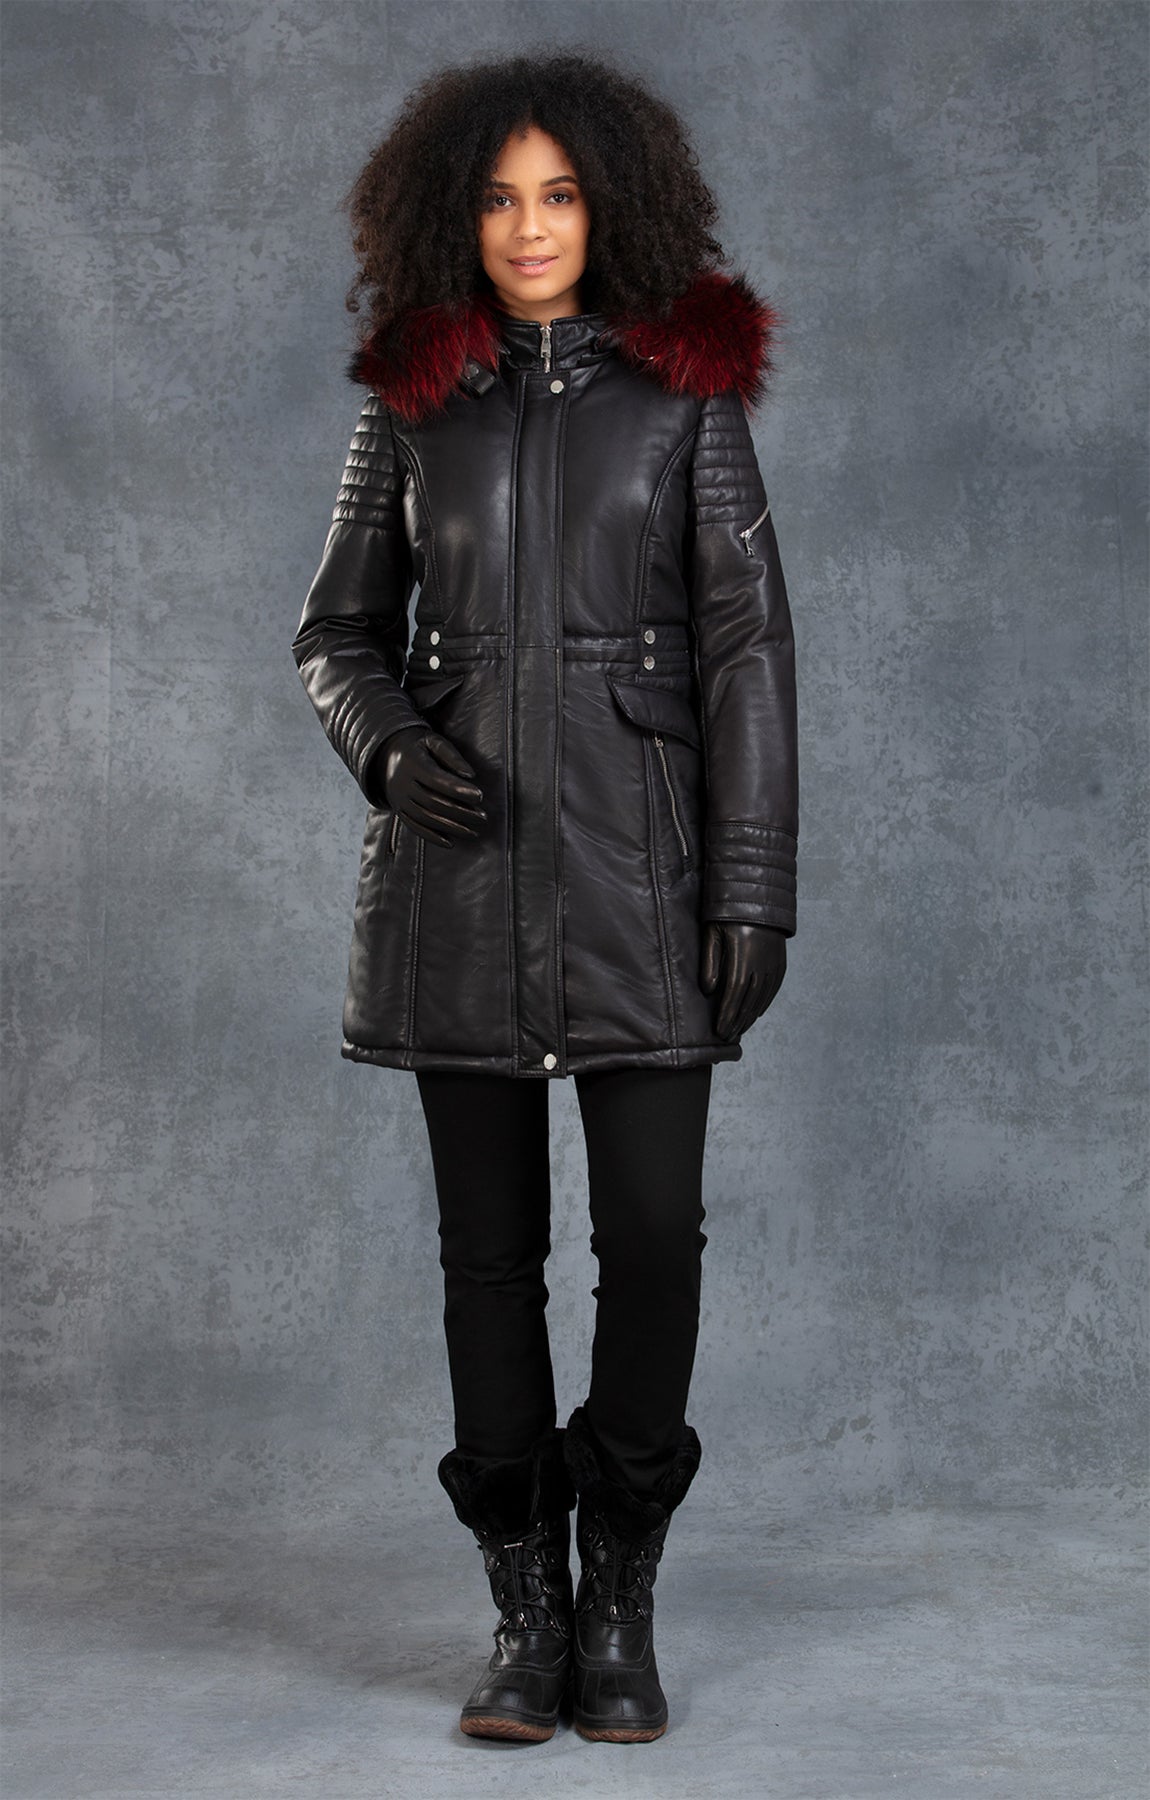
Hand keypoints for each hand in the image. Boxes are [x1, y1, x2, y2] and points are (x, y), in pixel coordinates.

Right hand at [370, 730, 486, 847]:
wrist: (386, 755)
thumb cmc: (418, 746)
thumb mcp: (432, 740)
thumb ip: (451, 755)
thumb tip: (470, 774)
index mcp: (412, 763)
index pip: (437, 780)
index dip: (459, 789)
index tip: (480, 796)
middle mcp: (402, 783)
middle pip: (433, 802)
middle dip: (460, 812)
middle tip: (482, 817)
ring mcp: (399, 800)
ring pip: (425, 818)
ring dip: (451, 827)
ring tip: (473, 832)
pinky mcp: (399, 811)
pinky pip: (415, 827)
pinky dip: (432, 837)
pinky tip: (451, 843)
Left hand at [699, 922, 786, 1039]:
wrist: (758, 895)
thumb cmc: (727, 913)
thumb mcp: (713, 932)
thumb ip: (710, 962)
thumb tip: (710, 991)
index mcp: (744, 952)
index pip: (735, 992)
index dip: (728, 1014)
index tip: (720, 1030)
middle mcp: (763, 960)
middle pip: (750, 999)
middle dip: (738, 1021)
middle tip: (727, 1037)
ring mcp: (775, 961)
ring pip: (763, 996)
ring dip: (751, 1016)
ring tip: (739, 1030)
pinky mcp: (781, 960)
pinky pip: (774, 987)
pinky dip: (764, 1003)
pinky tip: (756, 1013)